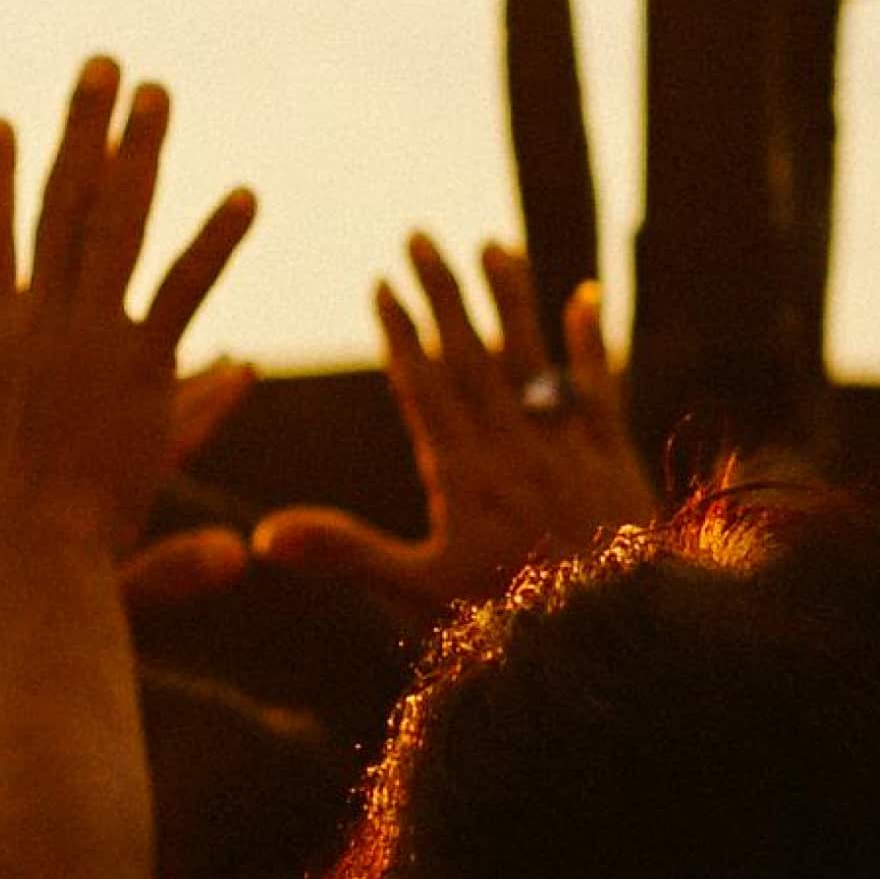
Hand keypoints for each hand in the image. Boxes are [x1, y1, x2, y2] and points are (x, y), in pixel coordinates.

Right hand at [0, 57, 256, 556]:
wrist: (18, 552)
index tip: (2, 121)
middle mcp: (37, 314)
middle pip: (61, 199)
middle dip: (80, 125)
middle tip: (102, 67)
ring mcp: (94, 334)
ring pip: (121, 222)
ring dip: (142, 151)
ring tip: (159, 94)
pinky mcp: (146, 367)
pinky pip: (186, 289)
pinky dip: (216, 242)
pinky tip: (244, 197)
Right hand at [250, 240, 655, 614]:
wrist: (611, 641)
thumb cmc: (505, 623)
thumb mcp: (414, 594)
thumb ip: (344, 553)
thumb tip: (263, 535)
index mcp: (462, 474)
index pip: (423, 386)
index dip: (400, 332)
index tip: (380, 284)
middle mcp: (514, 447)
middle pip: (473, 354)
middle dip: (443, 293)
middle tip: (419, 237)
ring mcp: (568, 448)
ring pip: (536, 357)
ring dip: (512, 298)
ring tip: (492, 246)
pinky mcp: (616, 459)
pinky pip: (602, 387)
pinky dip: (592, 341)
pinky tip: (586, 297)